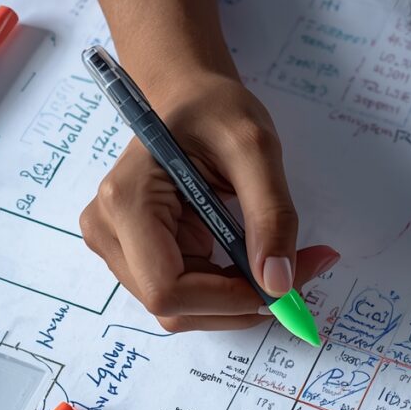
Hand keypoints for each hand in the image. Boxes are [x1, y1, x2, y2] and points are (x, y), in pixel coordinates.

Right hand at [79, 70, 336, 332]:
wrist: (191, 99)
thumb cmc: (215, 110)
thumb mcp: (256, 148)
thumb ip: (271, 215)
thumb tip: (278, 283)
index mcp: (127, 203)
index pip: (169, 289)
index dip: (230, 299)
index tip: (285, 283)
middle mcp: (110, 232)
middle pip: (176, 307)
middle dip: (241, 302)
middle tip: (301, 273)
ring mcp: (120, 248)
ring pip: (185, 309)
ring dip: (239, 300)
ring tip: (282, 264)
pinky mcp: (140, 257)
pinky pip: (190, 296)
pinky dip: (231, 291)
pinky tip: (256, 262)